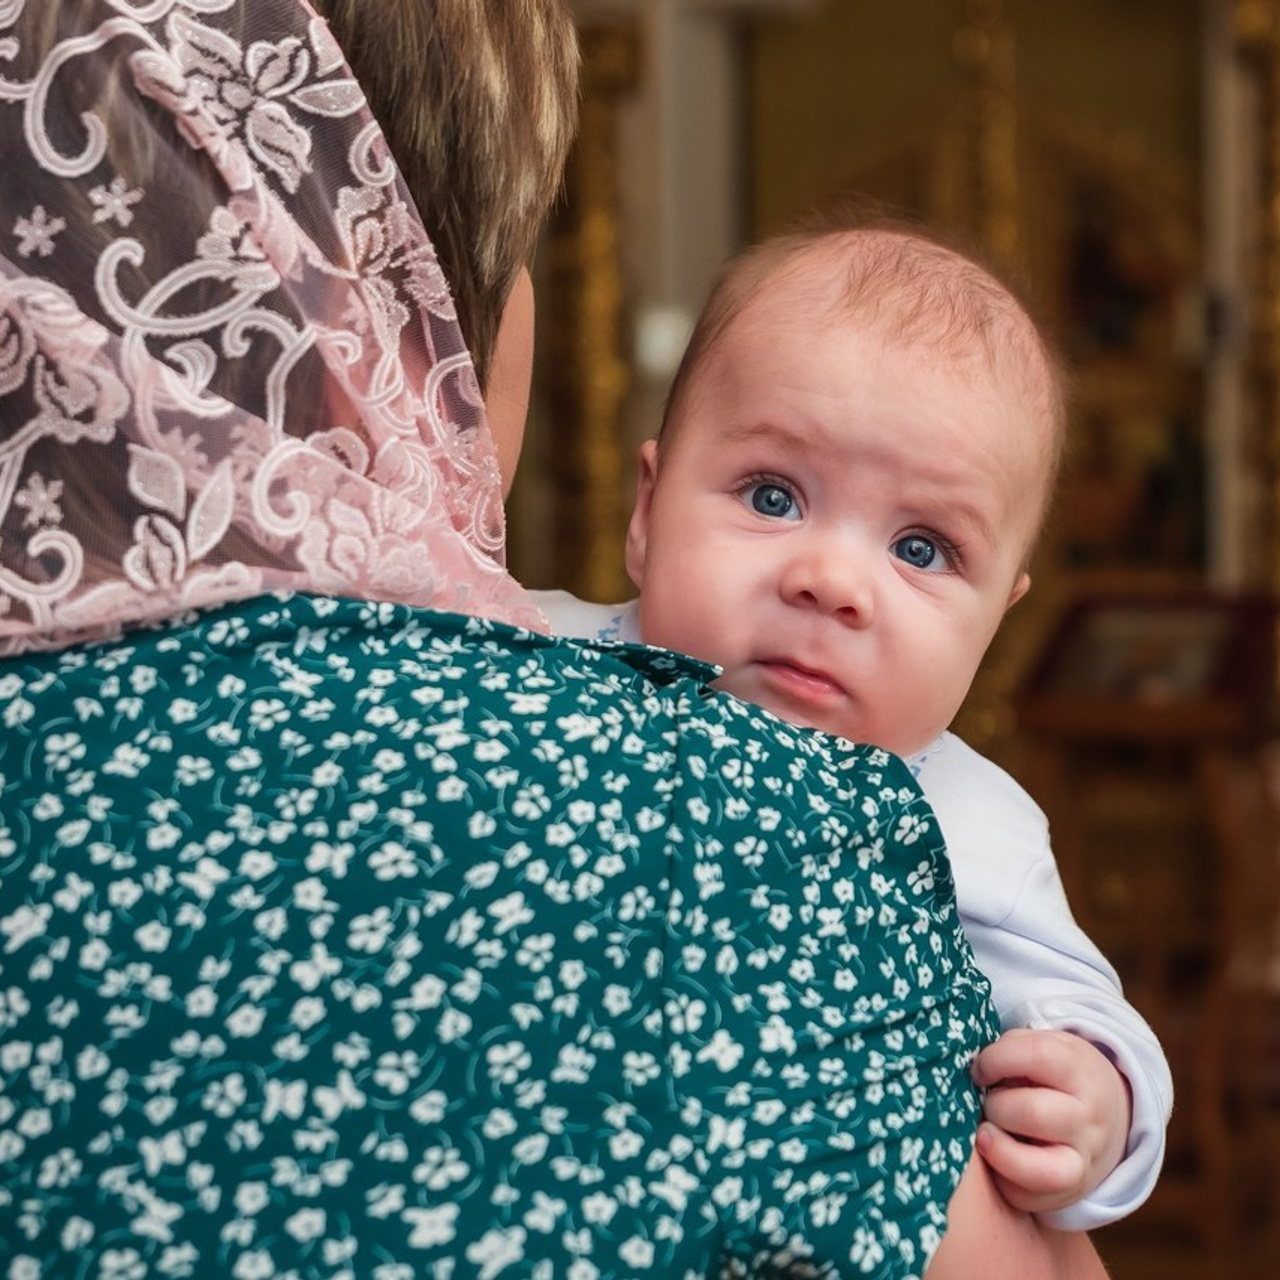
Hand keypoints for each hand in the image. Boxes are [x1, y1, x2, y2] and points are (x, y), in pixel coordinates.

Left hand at [971, 1026, 1131, 1215]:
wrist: (1102, 1113)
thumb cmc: (1051, 1073)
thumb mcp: (1040, 1045)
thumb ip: (1009, 1050)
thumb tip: (973, 1071)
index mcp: (1079, 1071)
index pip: (1038, 1056)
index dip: (995, 1059)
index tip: (979, 1069)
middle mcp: (1087, 1118)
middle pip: (1033, 1113)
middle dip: (996, 1106)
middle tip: (987, 1103)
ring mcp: (1083, 1160)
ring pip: (1042, 1170)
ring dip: (999, 1150)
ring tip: (985, 1134)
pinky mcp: (1069, 1192)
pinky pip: (1030, 1197)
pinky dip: (1003, 1179)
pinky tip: (996, 1157)